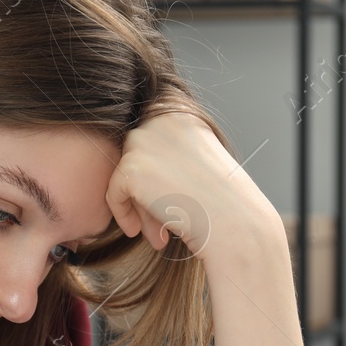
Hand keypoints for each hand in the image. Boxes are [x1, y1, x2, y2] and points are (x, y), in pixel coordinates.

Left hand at [103, 107, 286, 264]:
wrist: (232, 222)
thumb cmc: (223, 201)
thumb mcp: (197, 164)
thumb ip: (168, 158)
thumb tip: (135, 172)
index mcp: (181, 112)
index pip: (151, 143)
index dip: (157, 177)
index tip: (168, 202)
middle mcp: (160, 118)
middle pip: (136, 158)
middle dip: (147, 194)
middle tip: (163, 224)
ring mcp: (144, 141)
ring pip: (126, 176)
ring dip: (141, 206)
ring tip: (160, 232)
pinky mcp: (131, 167)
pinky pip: (113, 193)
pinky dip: (122, 214)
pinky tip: (137, 231)